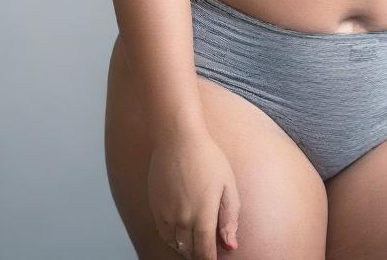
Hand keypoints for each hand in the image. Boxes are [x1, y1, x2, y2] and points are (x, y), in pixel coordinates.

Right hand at [147, 129, 239, 258]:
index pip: (205, 252)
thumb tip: (231, 245)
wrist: (177, 138)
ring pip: (175, 245)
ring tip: (195, 241)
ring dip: (185, 247)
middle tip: (207, 248)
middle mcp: (182, 219)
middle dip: (199, 253)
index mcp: (203, 215)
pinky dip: (172, 238)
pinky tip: (181, 230)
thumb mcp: (227, 184)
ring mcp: (166, 214)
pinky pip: (163, 233)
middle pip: (189, 251)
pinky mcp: (155, 207)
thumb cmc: (206, 157)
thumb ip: (229, 217)